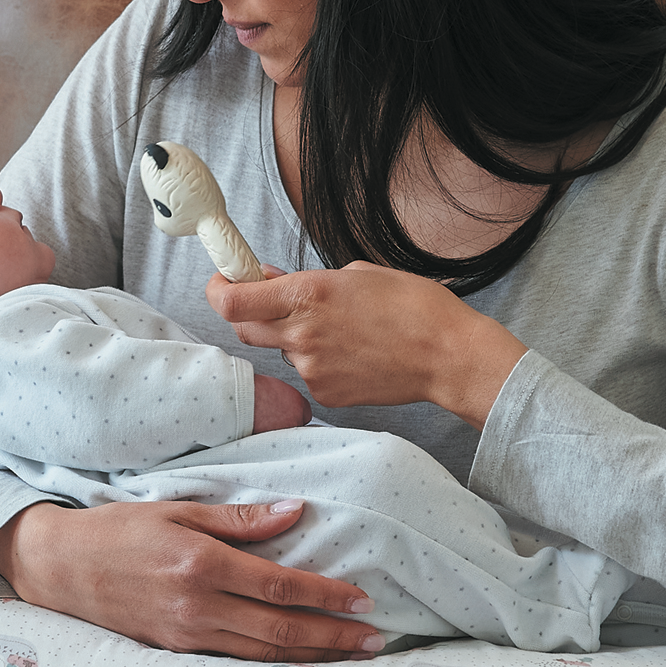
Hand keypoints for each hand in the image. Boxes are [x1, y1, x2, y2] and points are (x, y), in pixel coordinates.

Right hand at [0, 499, 383, 661]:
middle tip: (374, 640)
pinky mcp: (174, 653)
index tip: (362, 599)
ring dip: (313, 659)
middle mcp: (197, 606)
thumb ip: (239, 518)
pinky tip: (302, 666)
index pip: (281, 586)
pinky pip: (236, 663)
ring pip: (264, 656)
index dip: (326, 595)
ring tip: (351, 657)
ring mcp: (185, 636)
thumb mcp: (178, 509)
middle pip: (281, 631)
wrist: (59, 566)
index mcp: (202, 564)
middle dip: (334, 637)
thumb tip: (295, 512)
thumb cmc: (119, 529)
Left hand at [207, 261, 528, 426]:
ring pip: (281, 351)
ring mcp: (312, 369)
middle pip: (243, 329)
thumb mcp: (356, 273)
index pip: (231, 302)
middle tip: (272, 302)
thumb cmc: (413, 305)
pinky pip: (307, 373)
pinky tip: (354, 353)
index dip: (218, 289)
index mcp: (307, 295)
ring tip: (342, 329)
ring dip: (295, 338)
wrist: (448, 356)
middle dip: (250, 314)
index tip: (223, 280)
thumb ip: (307, 281)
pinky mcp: (326, 393)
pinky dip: (320, 361)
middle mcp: (302, 335)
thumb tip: (273, 283)